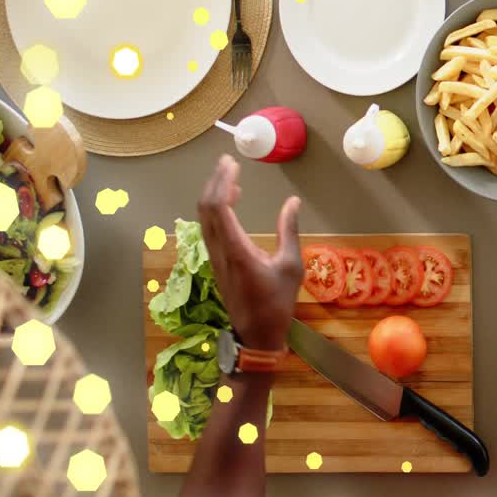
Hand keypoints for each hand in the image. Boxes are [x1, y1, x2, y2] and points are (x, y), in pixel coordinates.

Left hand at [197, 155, 302, 350]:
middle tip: (227, 162)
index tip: (232, 164)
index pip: (220, 208)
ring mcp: (214, 257)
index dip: (223, 183)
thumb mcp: (291, 266)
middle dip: (215, 182)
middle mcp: (220, 251)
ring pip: (204, 218)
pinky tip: (230, 202)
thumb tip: (292, 202)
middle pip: (206, 208)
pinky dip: (215, 209)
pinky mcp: (216, 261)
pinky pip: (209, 227)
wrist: (256, 333)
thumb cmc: (277, 302)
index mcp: (237, 250)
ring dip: (213, 194)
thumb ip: (288, 231)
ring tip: (229, 176)